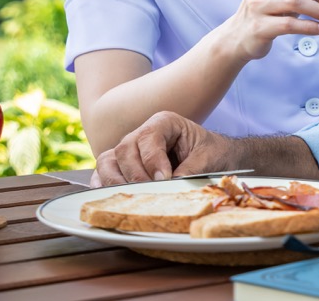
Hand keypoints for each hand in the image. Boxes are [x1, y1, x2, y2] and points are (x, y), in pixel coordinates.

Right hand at [92, 111, 233, 185]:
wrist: (215, 158)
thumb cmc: (212, 154)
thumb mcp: (208, 159)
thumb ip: (189, 171)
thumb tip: (169, 187)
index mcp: (164, 122)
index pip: (148, 137)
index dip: (152, 160)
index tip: (164, 179)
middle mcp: (143, 133)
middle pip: (125, 149)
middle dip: (135, 173)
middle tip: (149, 190)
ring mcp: (131, 149)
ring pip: (108, 160)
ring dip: (116, 180)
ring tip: (131, 196)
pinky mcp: (124, 166)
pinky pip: (103, 171)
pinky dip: (102, 183)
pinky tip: (107, 195)